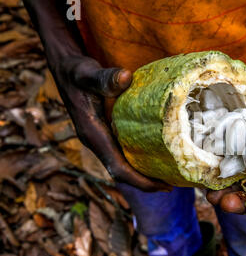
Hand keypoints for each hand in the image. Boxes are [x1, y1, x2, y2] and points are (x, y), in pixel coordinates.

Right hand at [52, 55, 171, 191]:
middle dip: (145, 182)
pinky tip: (154, 154)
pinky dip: (137, 159)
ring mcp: (99, 139)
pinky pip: (121, 153)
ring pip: (121, 165)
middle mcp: (96, 142)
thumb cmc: (76, 72)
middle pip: (121, 173)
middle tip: (172, 185)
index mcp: (93, 135)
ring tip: (167, 174)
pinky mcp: (104, 133)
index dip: (140, 181)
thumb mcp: (88, 73)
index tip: (162, 187)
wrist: (63, 68)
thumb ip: (104, 78)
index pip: (118, 168)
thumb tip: (125, 77)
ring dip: (142, 173)